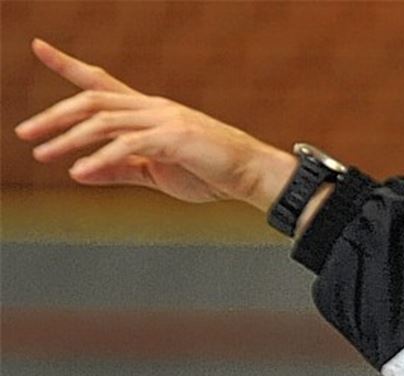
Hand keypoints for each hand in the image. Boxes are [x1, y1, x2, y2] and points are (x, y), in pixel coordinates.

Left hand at [15, 39, 294, 209]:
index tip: (39, 48)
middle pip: (93, 102)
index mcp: (151, 112)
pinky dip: (100, 158)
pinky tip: (80, 172)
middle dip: (55, 116)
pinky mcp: (173, 139)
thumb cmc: (213, 174)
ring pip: (104, 122)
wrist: (253, 175)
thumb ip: (120, 170)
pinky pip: (127, 146)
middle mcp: (153, 108)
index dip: (68, 65)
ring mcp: (164, 120)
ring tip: (43, 156)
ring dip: (69, 139)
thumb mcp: (158, 174)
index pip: (103, 83)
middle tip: (26, 134)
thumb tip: (82, 171)